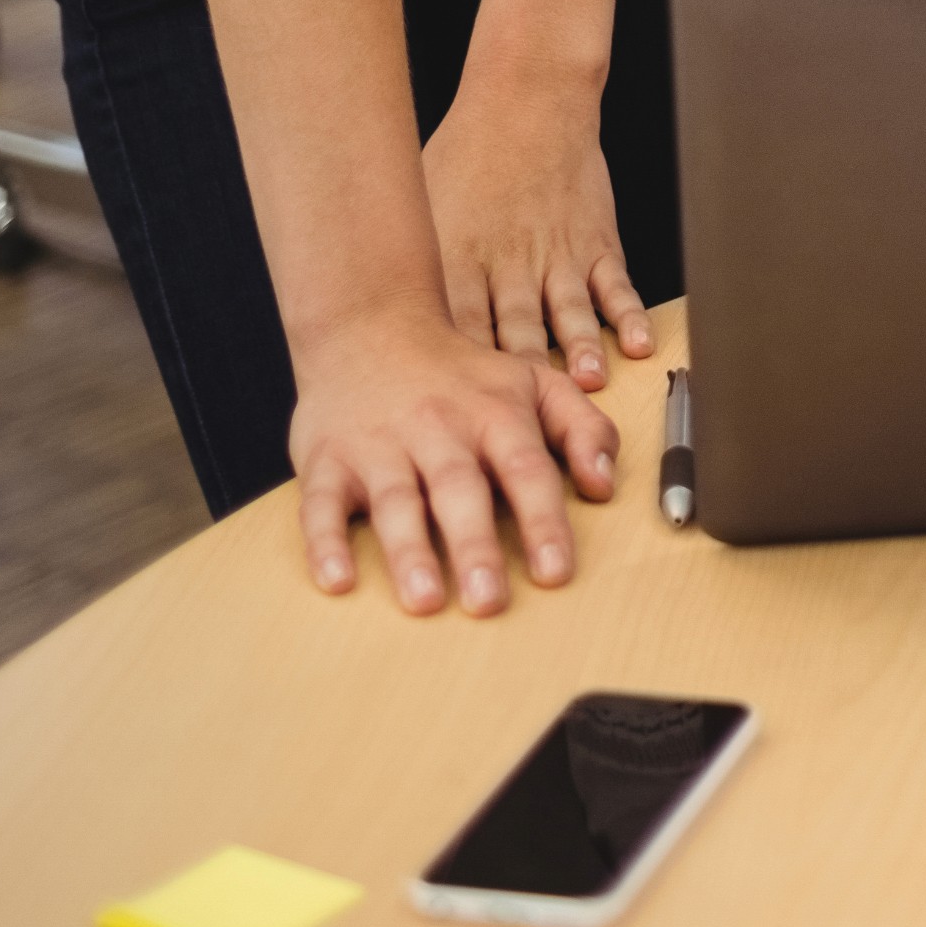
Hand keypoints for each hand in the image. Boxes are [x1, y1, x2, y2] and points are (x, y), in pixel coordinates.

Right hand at [289, 301, 617, 613]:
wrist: (370, 324)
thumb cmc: (460, 373)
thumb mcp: (532, 383)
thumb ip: (581, 428)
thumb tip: (604, 484)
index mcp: (493, 414)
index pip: (525, 469)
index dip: (543, 520)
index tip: (556, 571)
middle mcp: (437, 428)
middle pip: (459, 487)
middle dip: (475, 545)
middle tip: (489, 601)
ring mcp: (379, 444)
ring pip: (395, 498)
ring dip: (409, 550)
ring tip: (424, 600)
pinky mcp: (327, 459)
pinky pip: (321, 502)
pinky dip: (325, 542)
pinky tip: (337, 580)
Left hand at [422, 72, 650, 391]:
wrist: (529, 98)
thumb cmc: (467, 153)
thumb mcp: (422, 207)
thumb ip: (411, 269)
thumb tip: (375, 330)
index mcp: (461, 257)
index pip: (458, 327)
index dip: (459, 374)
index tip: (457, 417)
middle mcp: (511, 261)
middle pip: (516, 328)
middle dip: (521, 376)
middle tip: (527, 415)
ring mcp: (557, 252)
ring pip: (569, 309)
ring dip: (579, 347)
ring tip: (588, 382)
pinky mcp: (595, 241)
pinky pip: (614, 284)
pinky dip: (627, 315)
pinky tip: (636, 344)